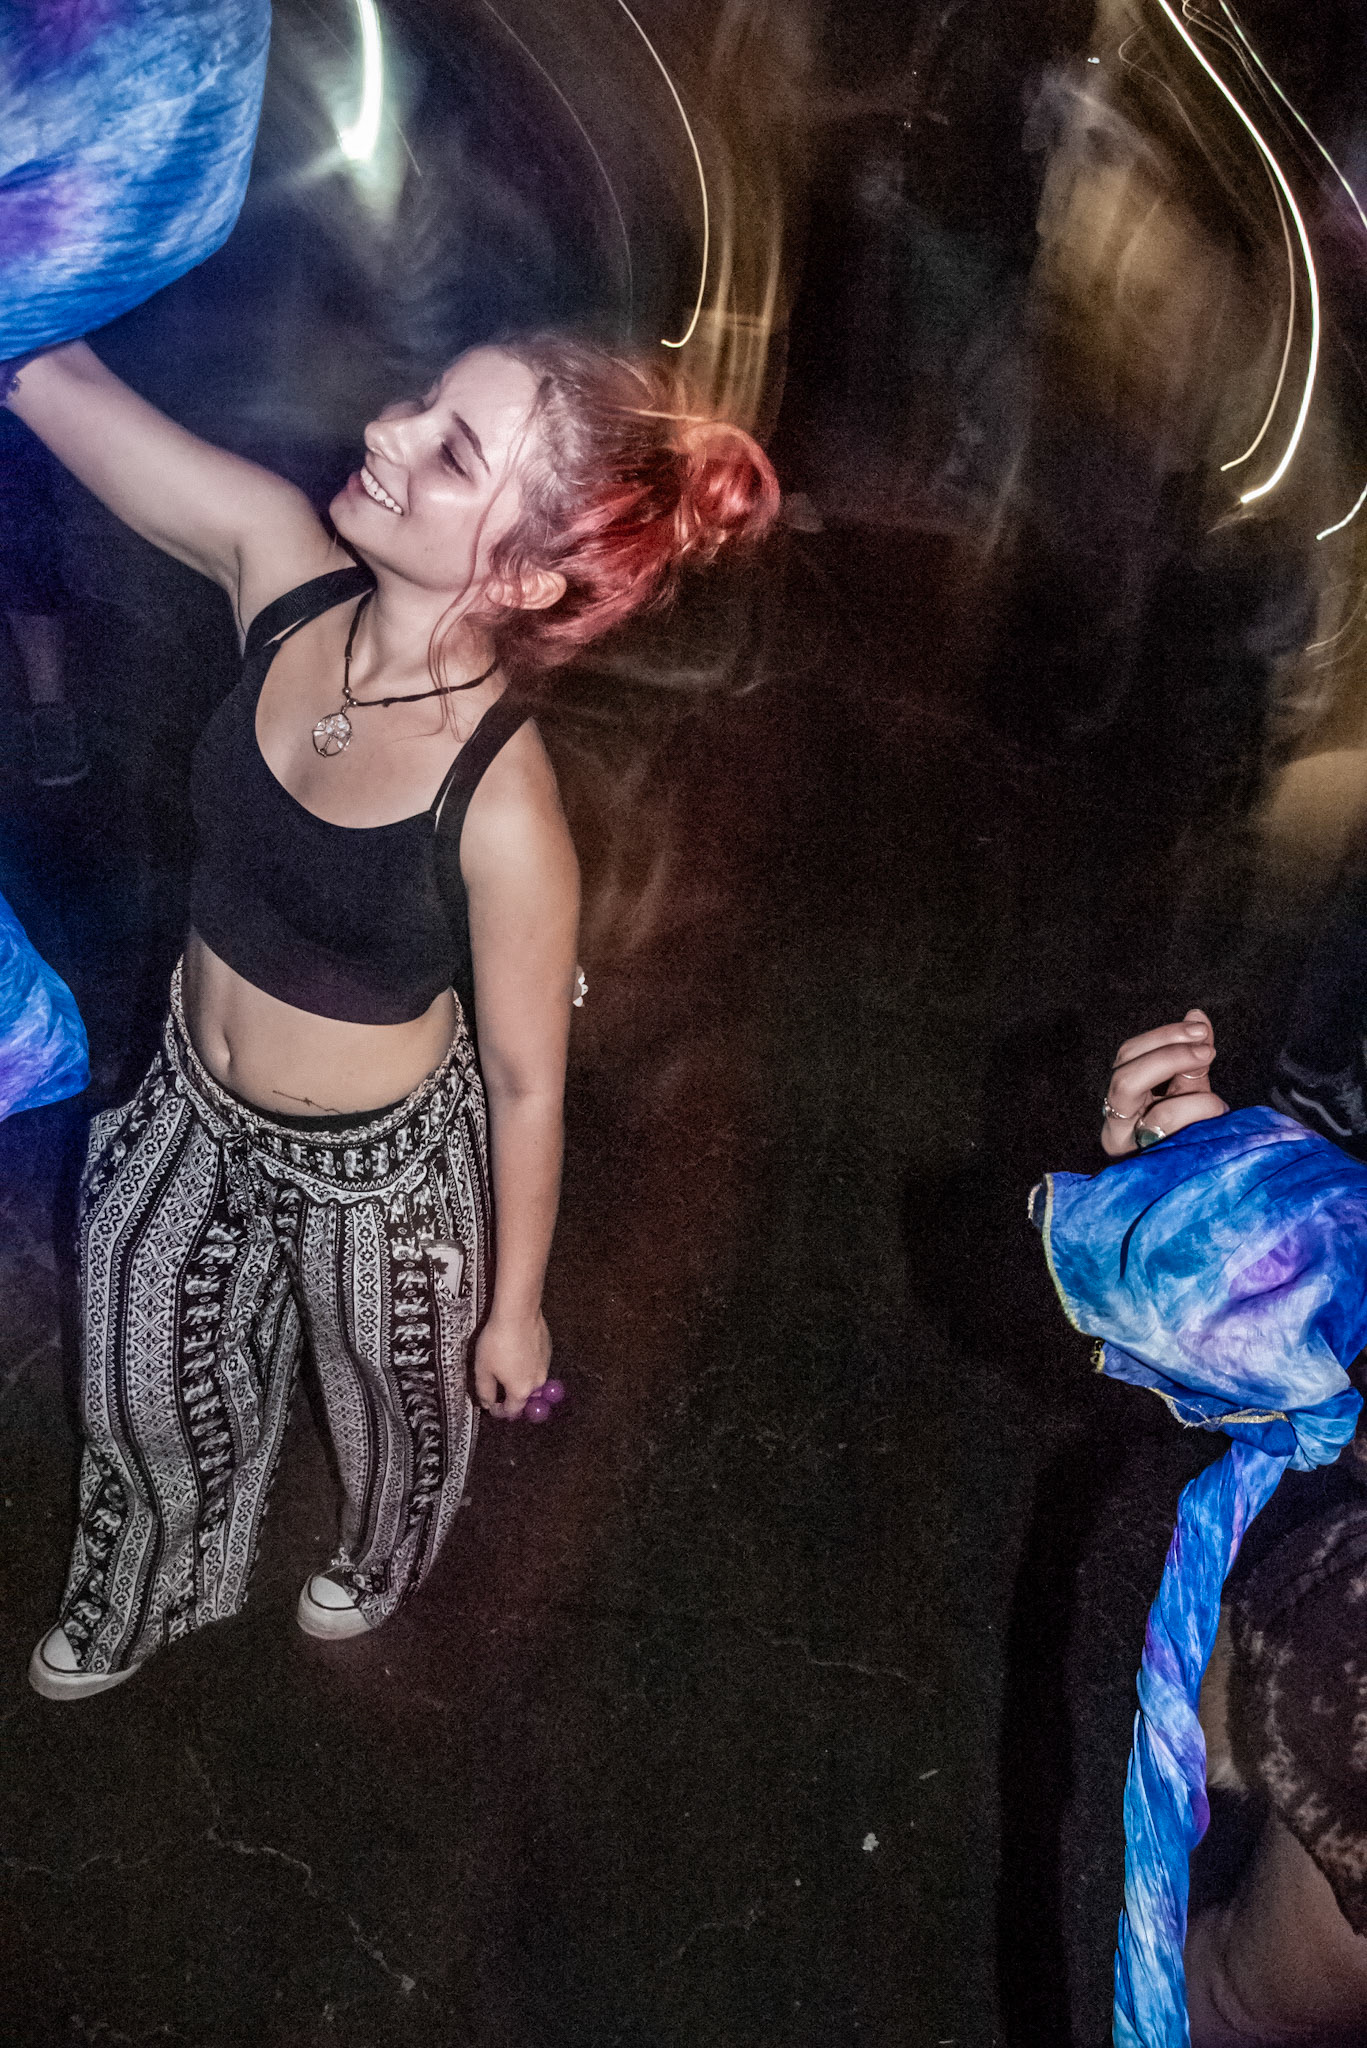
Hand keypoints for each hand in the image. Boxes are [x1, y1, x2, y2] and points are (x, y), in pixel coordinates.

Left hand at [473, 1312, 551, 1420]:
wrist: (518, 1314)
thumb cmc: (498, 1342)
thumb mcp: (482, 1369)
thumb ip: (485, 1391)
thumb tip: (487, 1403)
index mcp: (520, 1391)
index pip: (511, 1411)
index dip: (499, 1411)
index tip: (492, 1406)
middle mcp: (537, 1382)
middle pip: (524, 1397)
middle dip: (511, 1396)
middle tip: (499, 1387)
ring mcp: (545, 1366)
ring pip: (532, 1381)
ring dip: (520, 1379)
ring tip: (506, 1367)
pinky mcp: (548, 1351)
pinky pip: (537, 1365)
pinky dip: (528, 1365)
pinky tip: (516, 1352)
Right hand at [1101, 1008, 1228, 1156]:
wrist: (1196, 1181)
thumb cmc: (1188, 1133)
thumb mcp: (1189, 1090)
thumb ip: (1191, 1055)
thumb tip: (1196, 1015)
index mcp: (1121, 1099)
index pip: (1127, 1056)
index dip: (1162, 1038)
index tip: (1199, 1029)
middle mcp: (1115, 1124)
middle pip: (1124, 1077)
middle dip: (1168, 1056)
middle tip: (1205, 1048)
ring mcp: (1128, 1148)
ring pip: (1150, 1110)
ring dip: (1192, 1097)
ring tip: (1217, 1097)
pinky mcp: (1146, 1166)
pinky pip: (1169, 1130)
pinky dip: (1197, 1113)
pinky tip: (1217, 1114)